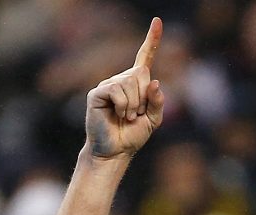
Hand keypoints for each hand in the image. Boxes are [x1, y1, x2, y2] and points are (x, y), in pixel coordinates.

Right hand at [85, 17, 165, 159]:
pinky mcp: (97, 93)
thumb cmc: (132, 136)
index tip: (157, 21)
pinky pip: (117, 91)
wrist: (114, 152)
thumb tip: (154, 82)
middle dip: (144, 98)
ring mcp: (108, 85)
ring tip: (126, 117)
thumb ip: (158, 101)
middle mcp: (121, 80)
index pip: (144, 57)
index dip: (152, 39)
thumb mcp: (154, 120)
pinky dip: (123, 106)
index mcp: (136, 84)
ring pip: (130, 83)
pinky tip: (118, 115)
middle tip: (136, 115)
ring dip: (134, 105)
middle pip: (141, 74)